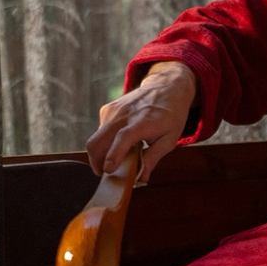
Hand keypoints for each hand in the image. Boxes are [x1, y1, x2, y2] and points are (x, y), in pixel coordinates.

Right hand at [85, 61, 194, 182]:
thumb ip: (153, 158)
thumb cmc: (170, 115)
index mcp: (141, 122)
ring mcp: (112, 111)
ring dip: (101, 153)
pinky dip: (104, 141)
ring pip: (96, 139)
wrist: (166, 87)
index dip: (113, 155)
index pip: (122, 139)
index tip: (108, 170)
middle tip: (105, 174)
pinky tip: (118, 143)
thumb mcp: (170, 139)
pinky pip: (99, 131)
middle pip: (97, 142)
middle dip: (97, 162)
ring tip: (117, 158)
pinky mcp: (107, 109)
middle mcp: (123, 115)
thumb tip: (140, 179)